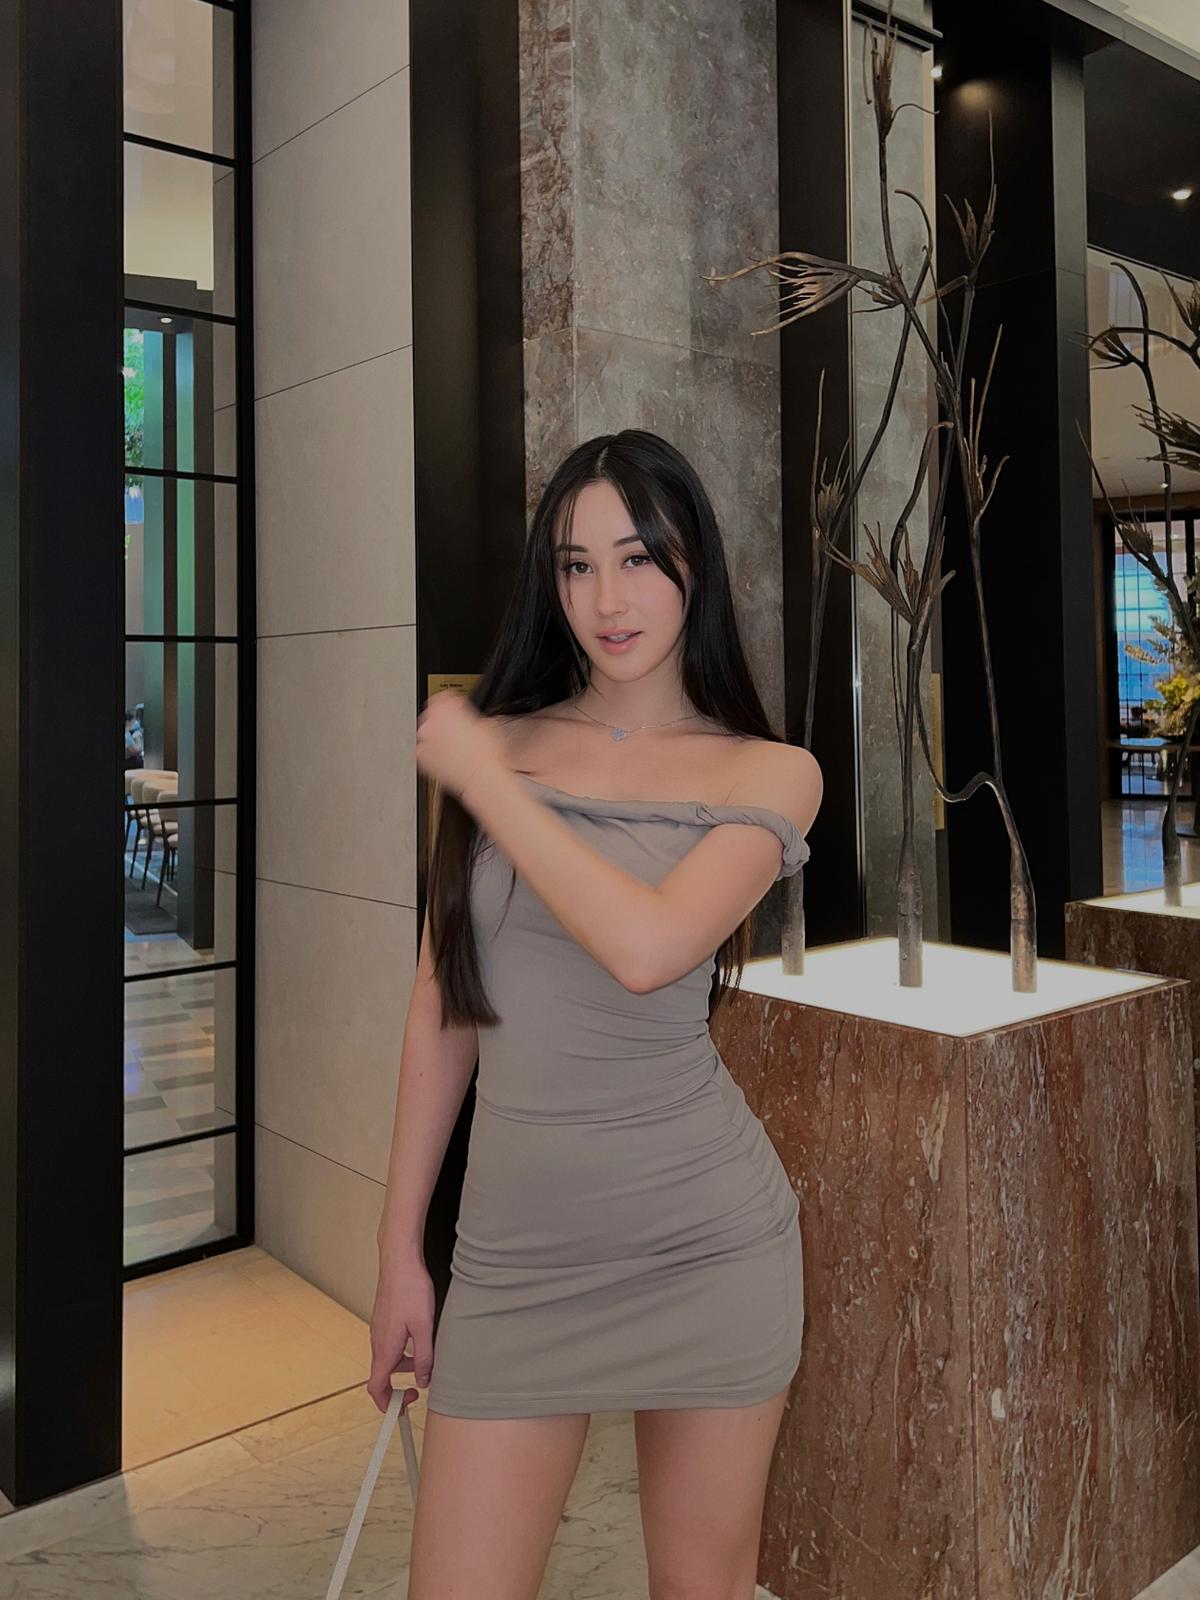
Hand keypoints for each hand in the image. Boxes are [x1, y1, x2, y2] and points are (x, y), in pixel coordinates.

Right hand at [367, 1258, 435, 1414]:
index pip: (376, 1388)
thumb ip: (424, 1358)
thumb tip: (424, 1380)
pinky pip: (390, 1344)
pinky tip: (420, 1339)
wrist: (399, 1261)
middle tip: (419, 1388)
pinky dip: (403, 1351)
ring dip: (404, 1367)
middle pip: (382, 1376)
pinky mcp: (384, 1319)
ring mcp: (379, 1330)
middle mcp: (377, 1341)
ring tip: (426, 1360)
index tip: (402, 1410)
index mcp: (385, 1348)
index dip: (386, 1404)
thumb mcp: (424, 1328)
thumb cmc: (411, 1290)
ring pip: (388, 1359)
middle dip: (398, 1387)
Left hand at [413, 688, 506, 800]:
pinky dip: (432, 755)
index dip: (452, 703)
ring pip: (427, 735)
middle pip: (432, 716)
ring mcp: (423, 740)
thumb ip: (469, 717)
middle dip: (444, 723)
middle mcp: (430, 721)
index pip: (442, 698)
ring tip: (453, 747)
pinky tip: (445, 758)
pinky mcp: (421, 759)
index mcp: (445, 707)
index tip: (456, 708)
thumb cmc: (485, 751)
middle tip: (458, 732)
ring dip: (437, 739)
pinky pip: (423, 753)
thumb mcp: (484, 723)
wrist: (480, 775)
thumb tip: (469, 721)